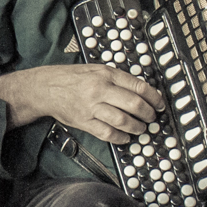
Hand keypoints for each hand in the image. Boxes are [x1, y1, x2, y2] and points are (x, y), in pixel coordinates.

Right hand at [0, 63, 162, 143]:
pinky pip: (107, 133)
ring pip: (123, 120)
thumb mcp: (96, 69)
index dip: (154, 97)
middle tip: (152, 118)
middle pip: (134, 104)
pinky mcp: (84, 121)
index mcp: (106, 74)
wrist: (46, 88)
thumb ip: (117, 78)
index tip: (160, 104)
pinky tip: (125, 138)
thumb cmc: (72, 78)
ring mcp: (92, 107)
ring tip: (141, 129)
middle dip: (148, 114)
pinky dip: (120, 138)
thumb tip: (141, 91)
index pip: (138, 86)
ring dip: (137, 127)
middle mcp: (100, 90)